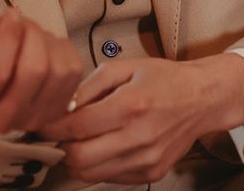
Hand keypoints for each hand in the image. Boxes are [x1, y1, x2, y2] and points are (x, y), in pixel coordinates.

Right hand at [0, 0, 83, 133]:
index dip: (7, 36)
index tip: (10, 13)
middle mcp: (0, 120)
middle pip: (33, 71)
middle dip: (30, 33)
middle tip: (21, 21)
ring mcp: (33, 118)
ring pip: (57, 71)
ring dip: (47, 40)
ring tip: (30, 35)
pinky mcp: (58, 109)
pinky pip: (72, 70)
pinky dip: (61, 49)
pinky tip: (44, 48)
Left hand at [38, 54, 243, 183]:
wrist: (202, 98)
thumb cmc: (163, 78)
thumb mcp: (125, 67)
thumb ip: (90, 85)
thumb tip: (62, 105)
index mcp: (131, 105)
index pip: (76, 127)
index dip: (51, 127)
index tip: (41, 122)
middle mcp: (139, 137)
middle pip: (79, 158)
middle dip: (60, 147)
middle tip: (55, 134)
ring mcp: (146, 160)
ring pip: (91, 174)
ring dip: (76, 159)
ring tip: (76, 139)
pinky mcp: (151, 173)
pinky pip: (110, 177)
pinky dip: (98, 165)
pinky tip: (101, 145)